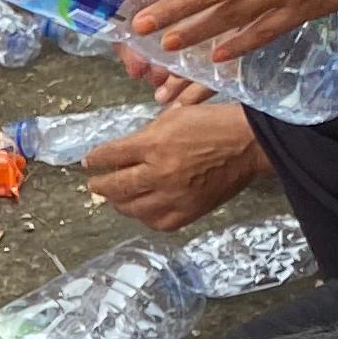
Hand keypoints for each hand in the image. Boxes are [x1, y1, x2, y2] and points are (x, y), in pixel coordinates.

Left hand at [85, 83, 268, 234]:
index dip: (95, 160)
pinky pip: (156, 222)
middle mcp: (159, 173)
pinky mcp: (188, 212)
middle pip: (116, 187)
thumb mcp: (175, 116)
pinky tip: (141, 210)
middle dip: (100, 185)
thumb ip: (146, 135)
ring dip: (118, 204)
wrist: (249, 145)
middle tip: (95, 185)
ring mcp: (173, 197)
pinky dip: (144, 217)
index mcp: (154, 145)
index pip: (111, 155)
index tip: (88, 162)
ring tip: (115, 198)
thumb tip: (125, 152)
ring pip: (132, 209)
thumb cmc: (213, 124)